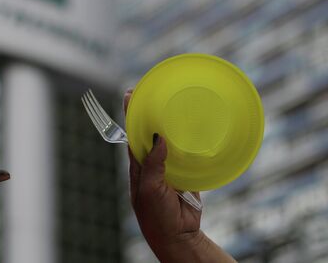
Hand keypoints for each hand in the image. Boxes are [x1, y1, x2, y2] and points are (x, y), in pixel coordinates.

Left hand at [124, 90, 234, 261]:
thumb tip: (158, 137)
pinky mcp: (186, 172)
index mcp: (138, 165)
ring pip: (170, 140)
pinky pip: (188, 152)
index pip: (132, 134)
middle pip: (151, 132)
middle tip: (153, 90)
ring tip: (175, 102)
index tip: (130, 94)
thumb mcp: (150, 190)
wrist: (178, 236)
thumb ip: (153, 165)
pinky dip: (191, 141)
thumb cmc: (156, 216)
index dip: (131, 115)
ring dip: (172, 124)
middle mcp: (153, 162)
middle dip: (150, 112)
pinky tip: (196, 127)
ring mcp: (170, 166)